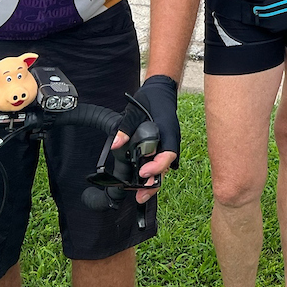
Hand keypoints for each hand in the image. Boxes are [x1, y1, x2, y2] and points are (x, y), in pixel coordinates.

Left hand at [113, 75, 178, 203]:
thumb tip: (116, 144)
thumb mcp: (135, 110)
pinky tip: (141, 181)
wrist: (161, 91)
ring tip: (140, 195)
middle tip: (140, 195)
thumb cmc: (152, 98)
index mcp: (168, 132)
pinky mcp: (162, 146)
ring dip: (152, 181)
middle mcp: (170, 141)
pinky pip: (158, 162)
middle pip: (165, 167)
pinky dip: (151, 173)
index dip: (156, 166)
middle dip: (153, 183)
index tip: (143, 172)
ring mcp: (167, 144)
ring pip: (162, 168)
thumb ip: (126, 127)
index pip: (167, 154)